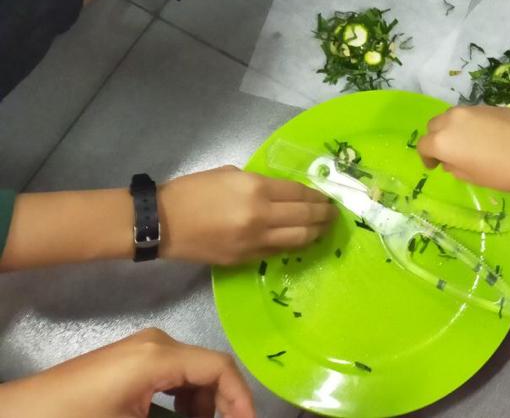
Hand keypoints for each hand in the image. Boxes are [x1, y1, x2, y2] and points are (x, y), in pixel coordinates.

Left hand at [0, 328, 253, 417]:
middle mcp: (156, 343)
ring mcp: (141, 350)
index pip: (221, 368)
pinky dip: (182, 402)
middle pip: (209, 370)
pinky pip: (171, 377)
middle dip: (222, 406)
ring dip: (202, 407)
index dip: (242, 401)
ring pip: (192, 375)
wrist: (18, 417)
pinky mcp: (128, 363)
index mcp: (160, 356)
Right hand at [159, 166, 336, 265]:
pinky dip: (292, 244)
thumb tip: (283, 192)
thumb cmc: (193, 191)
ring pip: (298, 238)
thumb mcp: (231, 173)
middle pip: (305, 216)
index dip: (318, 196)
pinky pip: (277, 251)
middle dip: (324, 215)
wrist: (162, 222)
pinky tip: (299, 239)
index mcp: (257, 188)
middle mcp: (261, 215)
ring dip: (315, 232)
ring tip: (323, 228)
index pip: (300, 193)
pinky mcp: (245, 258)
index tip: (327, 196)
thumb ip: (260, 183)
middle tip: (333, 213)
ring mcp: (254, 240)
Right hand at [417, 105, 509, 191]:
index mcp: (444, 140)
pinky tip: (483, 136)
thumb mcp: (474, 177)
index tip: (435, 165)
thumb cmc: (505, 172)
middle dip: (437, 139)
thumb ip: (455, 166)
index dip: (427, 157)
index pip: (424, 145)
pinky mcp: (488, 105)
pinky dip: (468, 124)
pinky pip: (469, 114)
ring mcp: (471, 109)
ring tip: (466, 144)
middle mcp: (453, 119)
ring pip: (451, 116)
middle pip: (434, 126)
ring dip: (452, 129)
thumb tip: (450, 159)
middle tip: (449, 154)